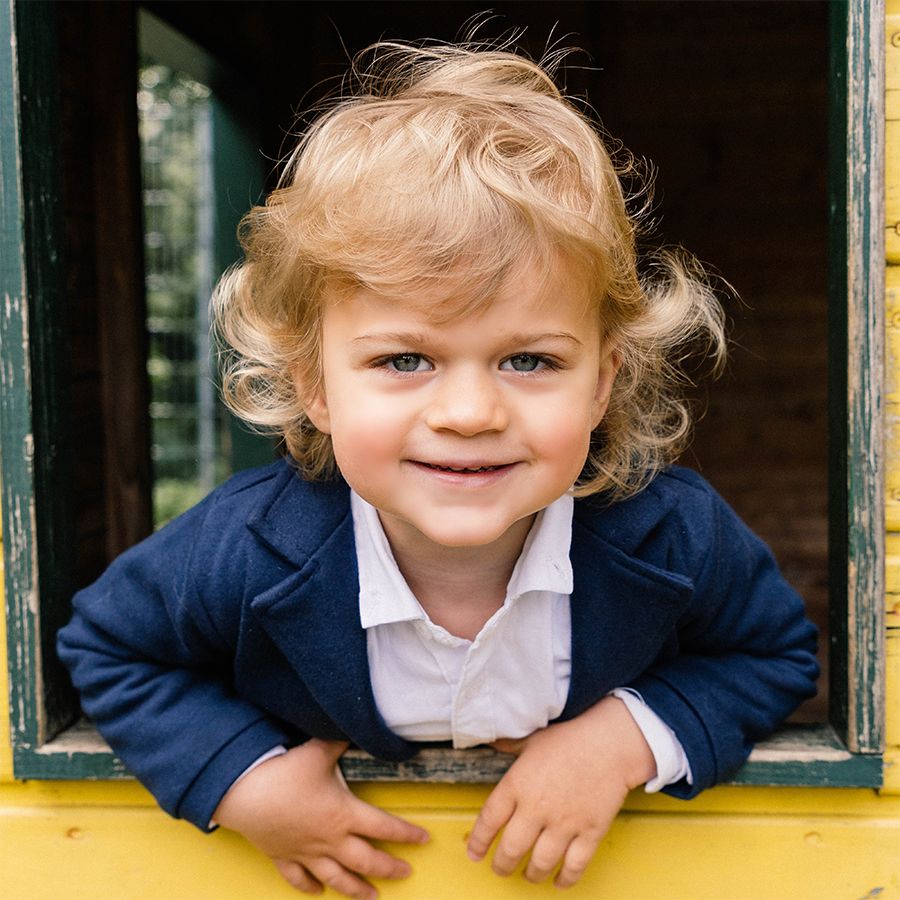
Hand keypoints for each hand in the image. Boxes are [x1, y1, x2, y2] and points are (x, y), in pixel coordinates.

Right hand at [213, 739, 428, 898]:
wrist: (245, 793)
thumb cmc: (285, 773)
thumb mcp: (319, 750)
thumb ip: (341, 742)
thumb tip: (358, 727)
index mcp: (344, 814)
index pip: (384, 827)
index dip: (407, 834)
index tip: (424, 839)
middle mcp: (329, 840)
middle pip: (366, 860)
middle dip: (389, 867)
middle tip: (406, 873)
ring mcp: (306, 852)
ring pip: (337, 878)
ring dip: (357, 889)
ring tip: (373, 897)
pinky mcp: (283, 857)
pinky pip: (299, 878)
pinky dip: (310, 887)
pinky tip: (318, 892)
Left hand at [467, 696, 655, 887]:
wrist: (609, 744)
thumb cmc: (569, 739)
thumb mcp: (531, 739)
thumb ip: (508, 745)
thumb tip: (491, 741)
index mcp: (518, 784)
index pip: (489, 820)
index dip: (478, 841)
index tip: (474, 852)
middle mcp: (537, 808)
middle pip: (511, 849)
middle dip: (502, 865)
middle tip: (500, 868)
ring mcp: (564, 823)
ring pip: (540, 863)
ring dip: (531, 875)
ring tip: (528, 875)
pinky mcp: (589, 833)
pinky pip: (574, 866)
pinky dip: (565, 879)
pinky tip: (559, 881)